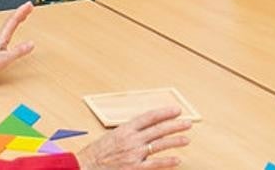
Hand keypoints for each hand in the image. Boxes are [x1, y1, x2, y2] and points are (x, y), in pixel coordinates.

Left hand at [0, 2, 35, 84]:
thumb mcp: (5, 59)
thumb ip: (18, 51)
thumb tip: (31, 44)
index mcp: (1, 36)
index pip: (13, 20)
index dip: (22, 11)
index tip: (29, 5)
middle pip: (11, 20)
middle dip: (21, 12)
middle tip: (29, 6)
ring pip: (9, 24)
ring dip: (17, 17)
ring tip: (24, 14)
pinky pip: (7, 30)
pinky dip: (13, 26)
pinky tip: (13, 28)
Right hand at [75, 107, 191, 168]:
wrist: (86, 166)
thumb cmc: (97, 152)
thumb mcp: (112, 135)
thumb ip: (129, 132)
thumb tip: (145, 128)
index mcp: (125, 129)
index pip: (149, 117)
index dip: (164, 113)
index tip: (176, 110)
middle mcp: (131, 140)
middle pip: (158, 129)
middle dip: (174, 125)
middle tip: (187, 122)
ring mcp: (134, 154)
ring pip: (159, 145)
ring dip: (175, 141)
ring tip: (186, 139)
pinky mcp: (135, 168)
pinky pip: (155, 164)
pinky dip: (167, 162)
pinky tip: (177, 160)